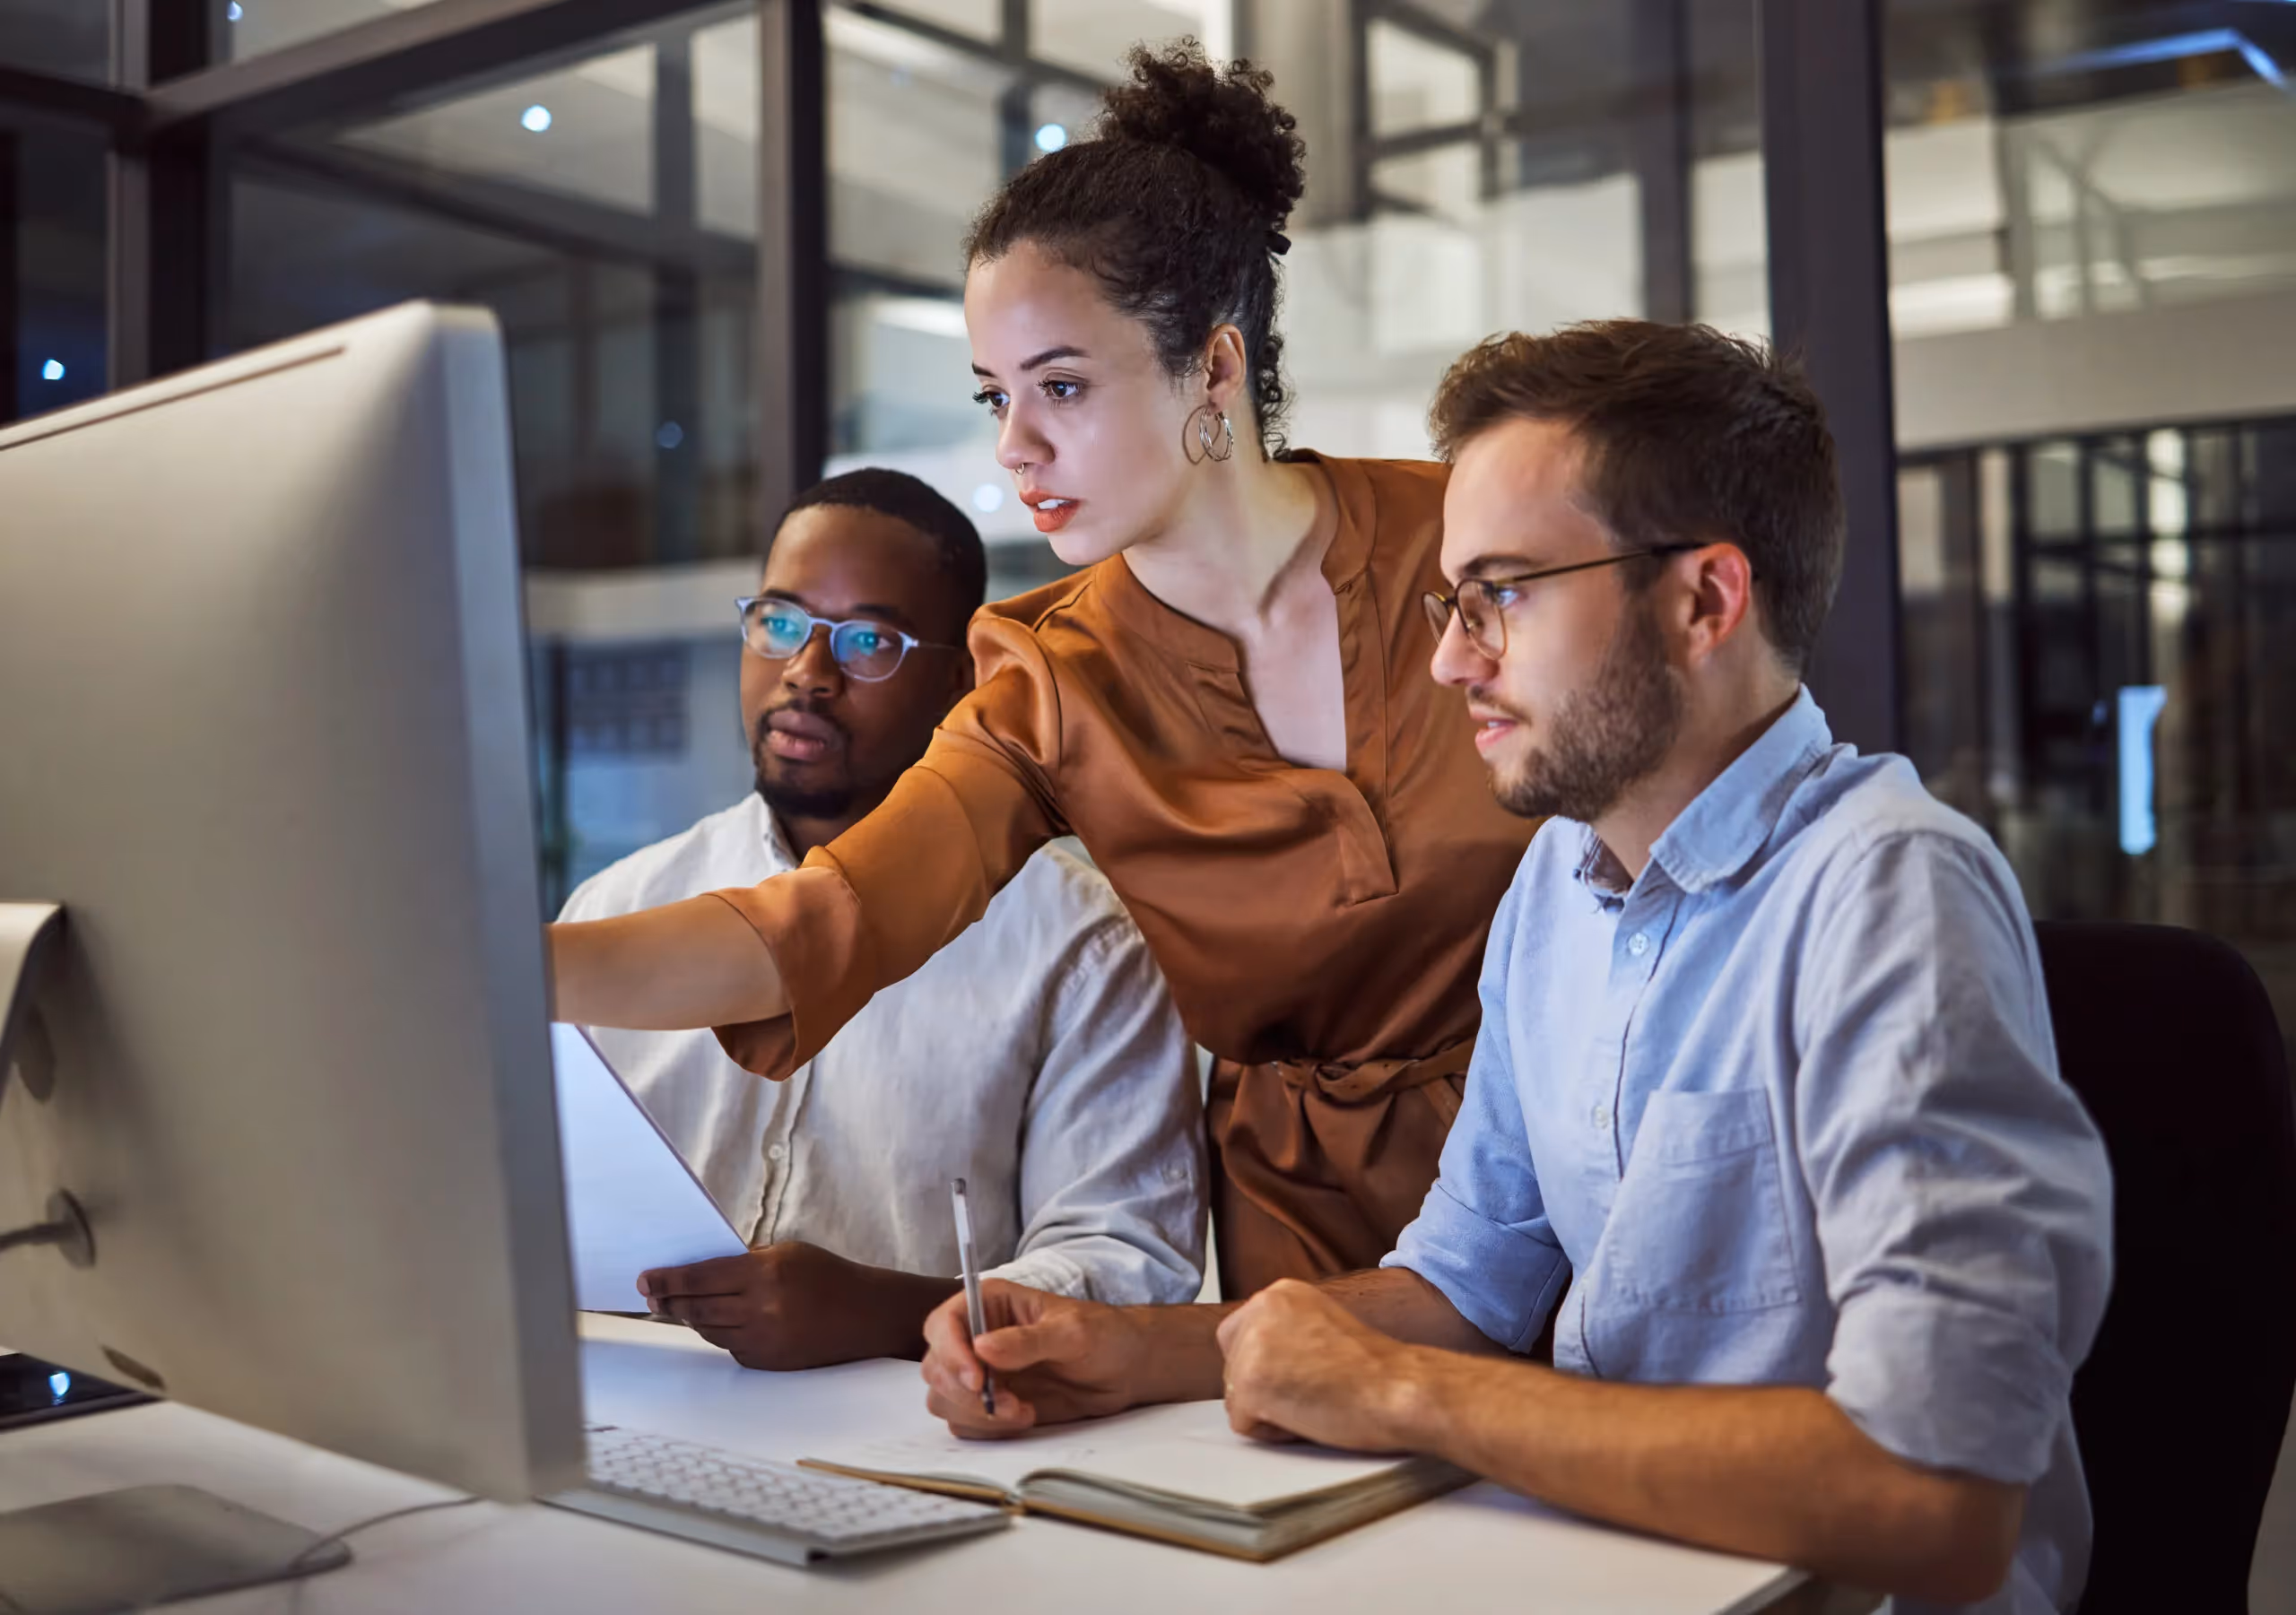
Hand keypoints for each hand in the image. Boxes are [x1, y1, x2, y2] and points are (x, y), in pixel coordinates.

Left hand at [639, 1242, 939, 1371]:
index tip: (645, 1278)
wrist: (865, 1315)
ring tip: (677, 1306)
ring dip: (689, 1317)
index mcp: (764, 1274)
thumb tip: (701, 1268)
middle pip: (696, 1308)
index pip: (700, 1277)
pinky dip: (719, 1333)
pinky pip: (729, 1347)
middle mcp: (760, 1310)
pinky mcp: (767, 1362)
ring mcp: (763, 1340)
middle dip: (668, 1300)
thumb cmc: (827, 1275)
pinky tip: (717, 1321)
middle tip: (651, 1294)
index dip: (667, 1278)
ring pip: (708, 1330)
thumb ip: (745, 1260)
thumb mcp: (787, 1252)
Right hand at [919, 1280, 1150, 1437]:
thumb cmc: (1103, 1334)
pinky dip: (987, 1428)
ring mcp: (982, 1373)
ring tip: (1020, 1411)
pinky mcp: (991, 1403)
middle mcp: (976, 1337)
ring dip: (976, 1413)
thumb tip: (982, 1348)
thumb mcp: (1072, 1331)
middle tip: (1006, 1402)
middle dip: (964, 1392)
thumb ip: (1028, 1341)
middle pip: (936, 1367)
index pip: (943, 1325)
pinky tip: (1024, 1417)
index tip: (976, 1379)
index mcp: (989, 1305)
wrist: (1126, 1369)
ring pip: (944, 1399)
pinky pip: (966, 1422)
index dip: (950, 1352)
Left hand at [1215, 1280, 1421, 1452]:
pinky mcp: (1250, 1383)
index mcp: (1281, 1292)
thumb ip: (1288, 1333)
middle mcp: (1261, 1307)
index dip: (1268, 1367)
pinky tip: (1310, 1416)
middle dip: (1265, 1389)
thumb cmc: (1377, 1371)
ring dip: (1271, 1411)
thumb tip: (1264, 1359)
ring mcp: (1252, 1344)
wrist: (1402, 1388)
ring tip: (1316, 1401)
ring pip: (1237, 1396)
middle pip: (1233, 1367)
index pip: (1239, 1336)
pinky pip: (1243, 1423)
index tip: (1304, 1375)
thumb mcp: (1323, 1328)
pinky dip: (1274, 1433)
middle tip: (1314, 1390)